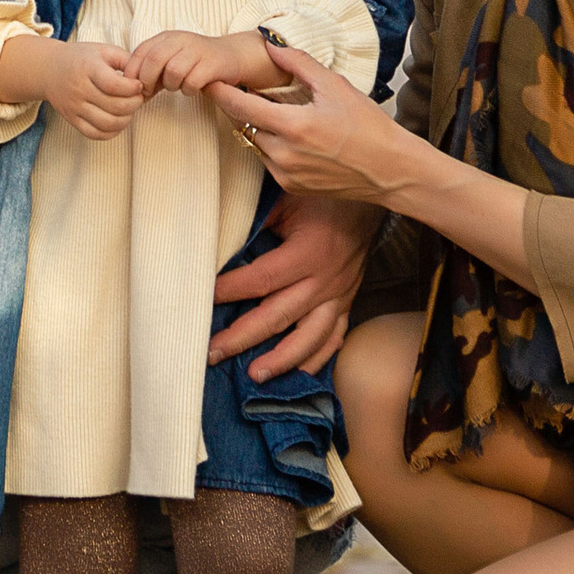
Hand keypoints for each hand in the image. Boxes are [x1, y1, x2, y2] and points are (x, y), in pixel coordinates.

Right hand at [0, 33, 144, 140]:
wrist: (50, 69)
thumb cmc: (82, 58)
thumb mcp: (103, 50)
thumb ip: (126, 60)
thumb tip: (143, 76)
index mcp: (88, 68)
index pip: (114, 85)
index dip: (133, 88)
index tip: (139, 85)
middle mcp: (79, 89)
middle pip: (114, 106)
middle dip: (134, 104)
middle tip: (138, 98)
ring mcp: (74, 107)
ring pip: (107, 123)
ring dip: (126, 120)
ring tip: (130, 110)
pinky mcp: (71, 119)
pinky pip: (94, 134)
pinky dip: (111, 132)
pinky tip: (118, 121)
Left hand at [127, 28, 275, 96]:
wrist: (231, 56)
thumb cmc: (195, 63)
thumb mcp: (170, 60)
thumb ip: (151, 71)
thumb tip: (129, 90)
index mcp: (166, 37)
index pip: (140, 51)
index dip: (133, 72)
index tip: (134, 87)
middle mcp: (180, 39)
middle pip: (154, 60)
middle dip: (148, 80)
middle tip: (151, 92)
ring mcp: (197, 50)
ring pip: (173, 72)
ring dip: (172, 85)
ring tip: (178, 86)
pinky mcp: (212, 63)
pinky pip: (192, 82)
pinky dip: (189, 90)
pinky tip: (192, 88)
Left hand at [208, 39, 418, 207]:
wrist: (390, 170)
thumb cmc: (368, 126)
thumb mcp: (336, 86)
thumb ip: (299, 62)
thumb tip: (270, 42)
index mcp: (294, 126)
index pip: (241, 106)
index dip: (220, 92)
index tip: (208, 79)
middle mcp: (284, 154)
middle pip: (243, 125)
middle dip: (236, 106)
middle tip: (232, 88)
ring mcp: (286, 174)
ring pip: (254, 143)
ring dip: (254, 126)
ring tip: (264, 108)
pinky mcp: (292, 187)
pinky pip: (268, 161)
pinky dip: (270, 145)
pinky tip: (286, 133)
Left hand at [210, 181, 382, 378]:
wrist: (369, 201)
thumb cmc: (323, 196)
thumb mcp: (287, 198)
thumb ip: (257, 220)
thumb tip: (218, 240)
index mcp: (309, 251)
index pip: (261, 278)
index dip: (230, 290)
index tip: (203, 298)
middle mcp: (326, 280)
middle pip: (279, 316)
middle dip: (242, 337)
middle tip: (212, 352)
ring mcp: (340, 295)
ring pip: (310, 338)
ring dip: (281, 360)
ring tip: (253, 376)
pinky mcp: (348, 302)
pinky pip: (334, 338)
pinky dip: (316, 359)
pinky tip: (297, 374)